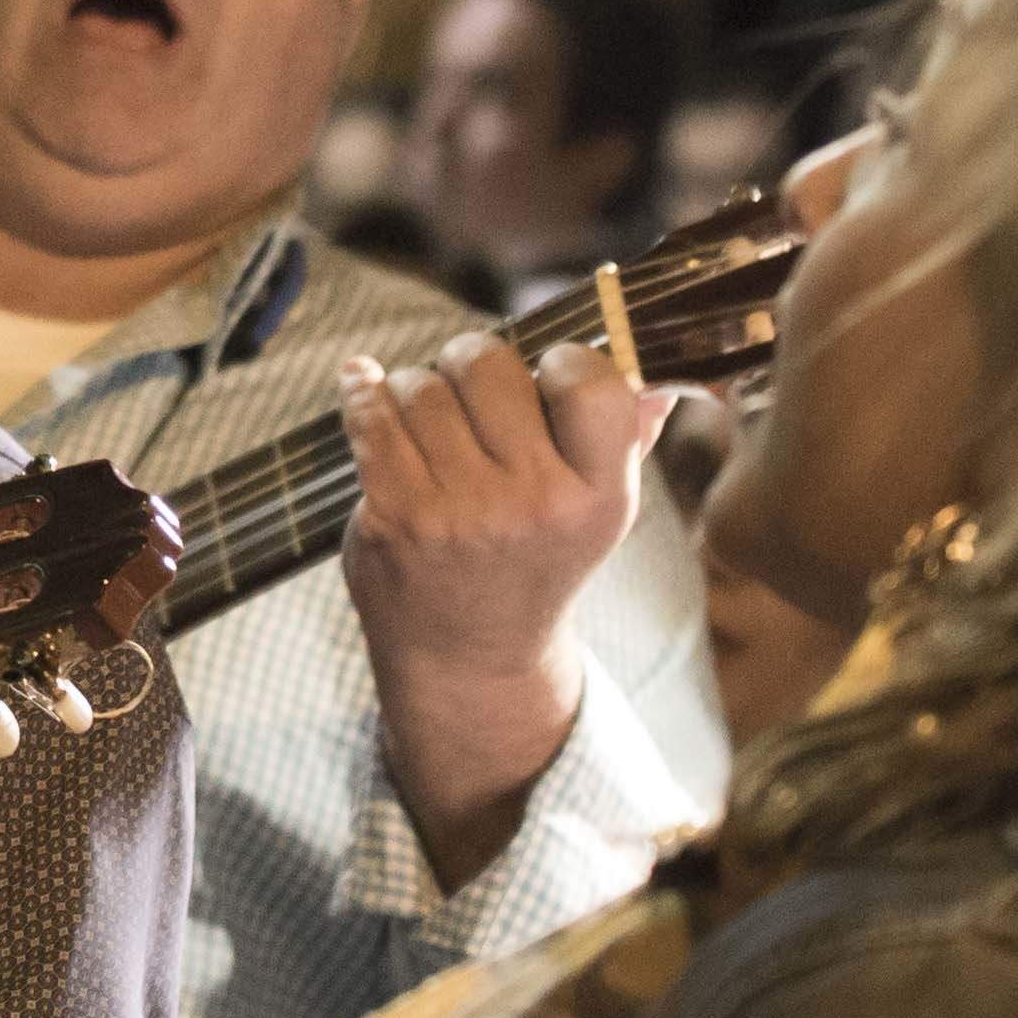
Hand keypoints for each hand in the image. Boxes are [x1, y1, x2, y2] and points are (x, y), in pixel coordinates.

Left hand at [337, 333, 669, 885]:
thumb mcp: (596, 516)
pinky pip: (371, 418)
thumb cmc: (535, 563)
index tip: (544, 374)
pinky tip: (365, 384)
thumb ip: (625, 444)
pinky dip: (363, 391)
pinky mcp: (397, 517)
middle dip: (472, 364)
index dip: (563, 360)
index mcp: (600, 497)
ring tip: (430, 422)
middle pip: (487, 364)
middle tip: (472, 393)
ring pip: (423, 386)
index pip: (591, 382)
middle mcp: (535, 505)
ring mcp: (461, 513)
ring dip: (417, 389)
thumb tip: (654, 384)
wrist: (470, 657)